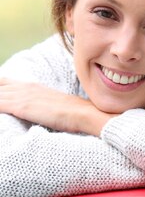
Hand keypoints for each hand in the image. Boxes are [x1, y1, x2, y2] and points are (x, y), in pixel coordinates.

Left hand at [0, 78, 114, 135]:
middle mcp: (26, 88)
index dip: (0, 86)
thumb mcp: (54, 104)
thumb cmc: (74, 114)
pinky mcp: (22, 107)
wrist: (84, 114)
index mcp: (32, 86)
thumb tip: (40, 112)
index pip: (5, 81)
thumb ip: (43, 104)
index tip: (0, 91)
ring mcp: (23, 96)